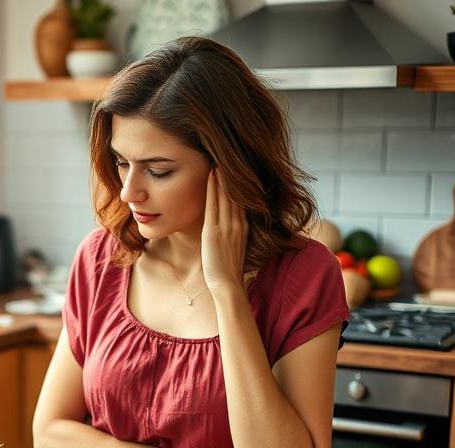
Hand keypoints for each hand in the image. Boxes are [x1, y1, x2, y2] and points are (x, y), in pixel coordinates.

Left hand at [201, 169, 247, 296]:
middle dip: (232, 175)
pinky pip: (214, 205)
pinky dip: (213, 189)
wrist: (228, 286)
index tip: (236, 168)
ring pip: (226, 195)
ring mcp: (227, 226)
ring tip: (219, 158)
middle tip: (228, 155)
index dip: (239, 183)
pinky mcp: (214, 231)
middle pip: (236, 193)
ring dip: (223, 176)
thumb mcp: (233, 249)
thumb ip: (232, 237)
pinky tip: (211, 175)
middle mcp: (238, 224)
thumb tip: (227, 233)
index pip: (241, 200)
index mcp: (243, 227)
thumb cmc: (228, 272)